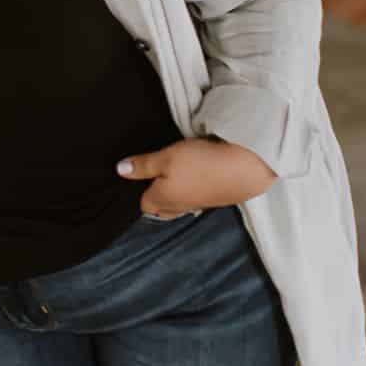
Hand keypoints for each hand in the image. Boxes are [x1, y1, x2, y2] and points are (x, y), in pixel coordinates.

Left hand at [116, 137, 276, 218]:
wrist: (245, 168)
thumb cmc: (200, 162)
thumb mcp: (165, 157)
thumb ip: (142, 165)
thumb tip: (119, 170)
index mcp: (161, 200)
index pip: (143, 203)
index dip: (140, 188)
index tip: (142, 173)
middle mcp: (178, 208)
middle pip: (161, 207)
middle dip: (156, 195)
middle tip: (156, 175)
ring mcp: (199, 206)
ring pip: (180, 204)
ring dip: (176, 192)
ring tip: (177, 174)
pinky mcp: (216, 199)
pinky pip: (197, 199)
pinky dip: (194, 190)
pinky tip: (199, 177)